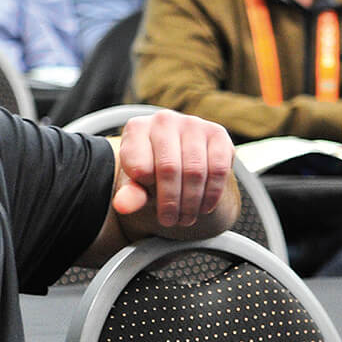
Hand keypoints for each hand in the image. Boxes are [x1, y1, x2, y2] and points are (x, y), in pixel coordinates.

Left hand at [113, 110, 234, 233]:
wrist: (176, 160)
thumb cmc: (150, 171)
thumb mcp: (135, 184)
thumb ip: (129, 193)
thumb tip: (122, 206)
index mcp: (136, 128)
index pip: (139, 165)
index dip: (145, 190)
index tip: (148, 203)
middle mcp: (164, 120)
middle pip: (169, 169)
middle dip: (170, 202)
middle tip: (170, 222)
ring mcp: (192, 123)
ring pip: (195, 171)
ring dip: (191, 202)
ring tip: (185, 218)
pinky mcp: (217, 133)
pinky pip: (218, 168)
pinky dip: (211, 194)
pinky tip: (204, 207)